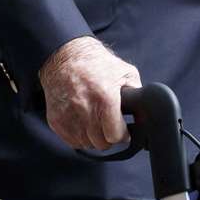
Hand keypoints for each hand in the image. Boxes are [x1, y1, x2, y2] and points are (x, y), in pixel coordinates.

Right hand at [39, 35, 140, 150]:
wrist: (65, 56)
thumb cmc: (96, 63)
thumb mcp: (124, 72)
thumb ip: (136, 93)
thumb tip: (143, 114)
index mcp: (105, 97)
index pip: (115, 135)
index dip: (122, 134)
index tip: (123, 130)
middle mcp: (85, 109)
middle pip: (101, 143)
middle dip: (108, 136)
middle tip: (109, 125)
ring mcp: (68, 115)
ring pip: (86, 144)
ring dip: (93, 137)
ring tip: (96, 121)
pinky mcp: (56, 119)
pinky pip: (72, 141)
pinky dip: (79, 136)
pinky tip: (83, 122)